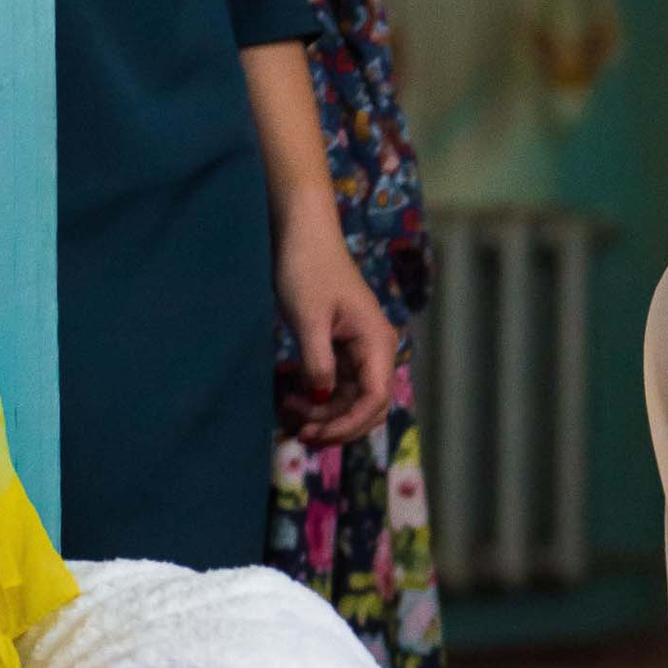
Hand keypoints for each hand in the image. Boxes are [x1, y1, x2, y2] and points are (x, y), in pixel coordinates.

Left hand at [276, 222, 395, 444]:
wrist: (303, 235)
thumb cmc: (308, 269)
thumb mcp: (309, 318)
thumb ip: (318, 363)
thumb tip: (323, 400)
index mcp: (377, 342)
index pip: (375, 398)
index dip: (349, 423)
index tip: (316, 433)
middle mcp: (376, 350)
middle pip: (369, 405)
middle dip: (338, 425)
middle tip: (300, 432)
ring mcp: (361, 351)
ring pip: (352, 399)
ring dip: (326, 414)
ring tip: (291, 414)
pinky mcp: (344, 348)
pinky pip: (339, 385)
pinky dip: (320, 398)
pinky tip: (295, 399)